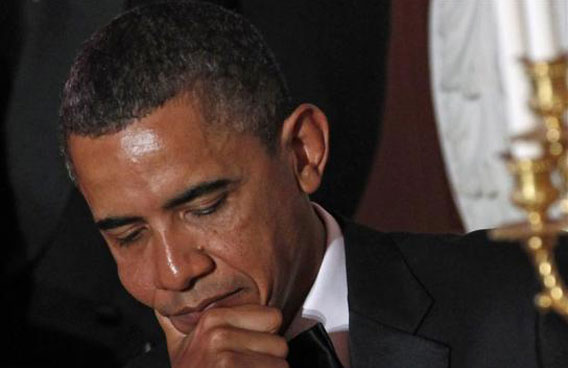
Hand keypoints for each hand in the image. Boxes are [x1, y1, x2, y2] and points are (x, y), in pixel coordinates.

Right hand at [156, 304, 288, 367]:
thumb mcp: (179, 345)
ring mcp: (225, 358)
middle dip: (268, 360)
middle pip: (279, 343)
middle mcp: (218, 335)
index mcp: (211, 319)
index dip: (264, 336)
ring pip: (281, 365)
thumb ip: (177, 318)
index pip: (273, 317)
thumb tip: (167, 296)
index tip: (245, 349)